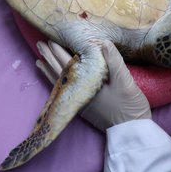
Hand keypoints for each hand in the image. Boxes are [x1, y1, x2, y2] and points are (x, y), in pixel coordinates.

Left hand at [36, 40, 150, 130]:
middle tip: (39, 44)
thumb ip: (114, 61)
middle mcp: (79, 93)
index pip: (69, 63)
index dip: (59, 51)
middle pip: (61, 72)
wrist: (131, 131)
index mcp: (87, 84)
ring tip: (39, 60)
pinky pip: (63, 92)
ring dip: (49, 69)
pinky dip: (55, 83)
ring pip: (60, 82)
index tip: (50, 39)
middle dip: (50, 57)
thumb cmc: (130, 105)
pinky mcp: (82, 107)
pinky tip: (52, 78)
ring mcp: (79, 101)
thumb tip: (104, 42)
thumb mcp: (125, 81)